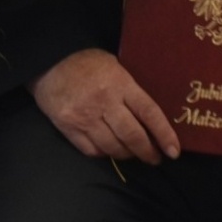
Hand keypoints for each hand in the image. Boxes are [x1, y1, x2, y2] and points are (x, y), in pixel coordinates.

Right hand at [29, 48, 180, 163]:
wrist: (48, 62)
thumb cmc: (87, 62)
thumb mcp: (115, 66)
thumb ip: (130, 89)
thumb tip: (150, 118)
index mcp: (120, 83)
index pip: (149, 113)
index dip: (164, 134)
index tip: (173, 151)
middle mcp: (104, 102)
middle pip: (132, 135)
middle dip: (147, 152)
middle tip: (155, 158)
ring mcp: (85, 116)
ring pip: (113, 147)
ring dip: (127, 155)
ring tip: (133, 154)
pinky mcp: (68, 127)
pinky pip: (92, 150)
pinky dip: (104, 153)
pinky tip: (110, 150)